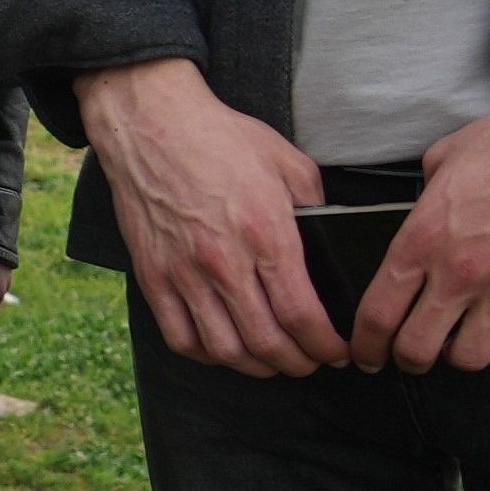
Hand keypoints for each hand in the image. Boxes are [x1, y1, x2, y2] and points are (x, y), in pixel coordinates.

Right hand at [77, 60, 341, 377]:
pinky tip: (224, 349)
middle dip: (297, 363)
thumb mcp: (287, 162)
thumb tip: (326, 242)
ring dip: (255, 366)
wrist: (151, 124)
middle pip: (266, 342)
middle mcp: (225, 262)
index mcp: (266, 233)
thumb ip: (313, 207)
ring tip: (272, 363)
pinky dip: (206, 355)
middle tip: (311, 363)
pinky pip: (180, 337)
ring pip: (224, 349)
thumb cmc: (220, 138)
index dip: (325, 345)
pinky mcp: (153, 276)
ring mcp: (184, 273)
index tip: (338, 352)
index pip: (301, 314)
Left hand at [359, 66, 489, 371]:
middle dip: (410, 358)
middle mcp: (460, 272)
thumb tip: (419, 225)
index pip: (377, 316)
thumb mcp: (444, 159)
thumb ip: (423, 203)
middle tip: (415, 353)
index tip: (368, 355)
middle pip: (416, 350)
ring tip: (467, 337)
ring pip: (470, 359)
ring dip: (463, 354)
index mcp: (423, 238)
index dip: (366, 346)